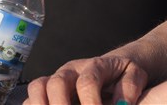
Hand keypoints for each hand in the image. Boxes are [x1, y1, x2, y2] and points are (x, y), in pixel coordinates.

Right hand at [24, 55, 147, 104]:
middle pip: (56, 82)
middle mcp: (71, 70)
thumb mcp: (135, 74)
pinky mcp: (46, 92)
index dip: (90, 102)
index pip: (87, 81)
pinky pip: (31, 99)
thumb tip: (122, 104)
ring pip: (38, 87)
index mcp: (95, 65)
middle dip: (60, 104)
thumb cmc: (124, 73)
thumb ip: (130, 86)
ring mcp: (56, 80)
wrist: (114, 69)